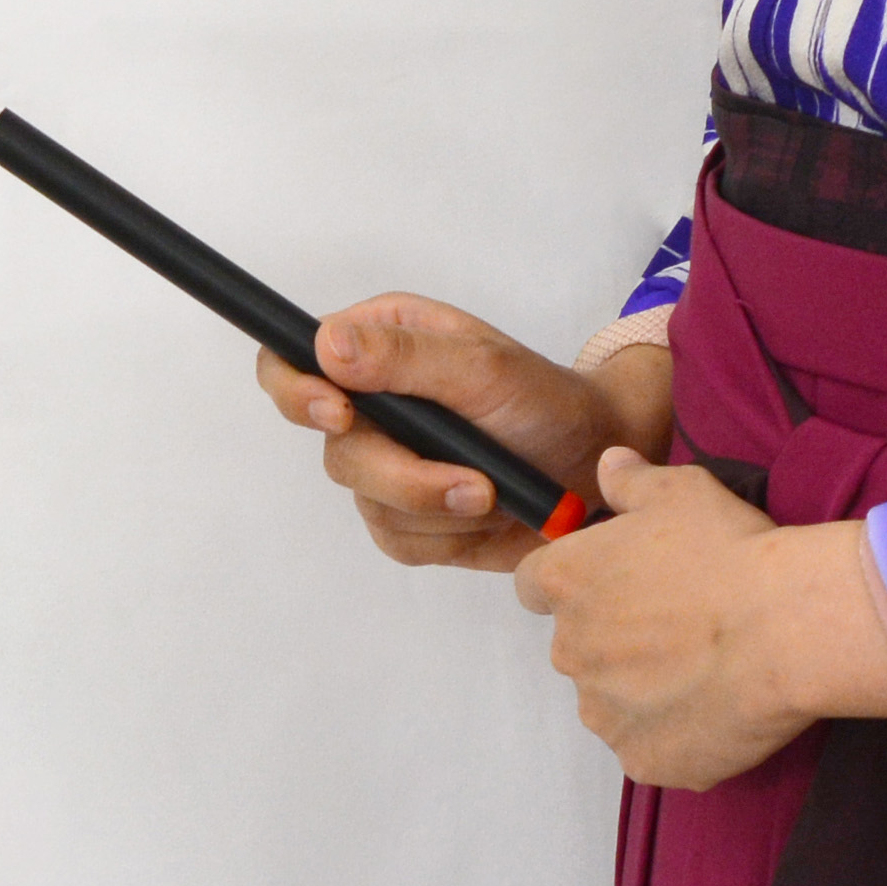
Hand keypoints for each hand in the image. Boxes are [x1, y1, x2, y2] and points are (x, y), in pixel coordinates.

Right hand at [252, 294, 660, 575]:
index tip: (339, 413)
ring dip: (440, 508)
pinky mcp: (408, 519)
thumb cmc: (547, 400)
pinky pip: (400, 541)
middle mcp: (372, 404)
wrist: (595, 466)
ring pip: (370, 504)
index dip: (296, 390)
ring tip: (497, 491)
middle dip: (405, 476)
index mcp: (378, 344)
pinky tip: (490, 512)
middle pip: (334, 450)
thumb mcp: (484, 367)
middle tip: (474, 484)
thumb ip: (405, 357)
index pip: (291, 361)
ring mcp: (387, 464)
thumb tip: (326, 345)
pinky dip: (449, 536)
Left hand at [518, 449, 886, 790]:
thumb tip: (608, 465)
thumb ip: (632, 481)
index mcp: (568, 582)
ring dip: (644, 690)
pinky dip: (676, 734)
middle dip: (616, 638)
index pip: (535, 585)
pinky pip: (650, 748)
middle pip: (578, 646)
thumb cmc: (731, 552)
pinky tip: (719, 709)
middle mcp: (572, 651)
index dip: (574, 582)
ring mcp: (605, 715)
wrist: (786, 628)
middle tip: (681, 623)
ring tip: (708, 669)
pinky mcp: (644, 761)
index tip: (614, 582)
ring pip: (612, 702)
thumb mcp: (682, 491)